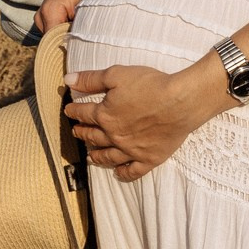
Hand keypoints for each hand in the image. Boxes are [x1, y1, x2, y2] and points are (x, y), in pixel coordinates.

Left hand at [63, 63, 224, 180]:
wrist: (179, 102)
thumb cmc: (150, 85)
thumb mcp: (117, 74)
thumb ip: (91, 79)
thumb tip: (68, 80)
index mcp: (105, 115)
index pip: (84, 113)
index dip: (74, 111)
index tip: (69, 111)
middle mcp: (114, 136)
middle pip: (93, 136)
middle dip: (82, 133)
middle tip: (76, 132)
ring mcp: (131, 150)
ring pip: (108, 156)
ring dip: (97, 156)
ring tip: (90, 157)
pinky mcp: (148, 159)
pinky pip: (133, 171)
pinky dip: (124, 173)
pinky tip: (118, 173)